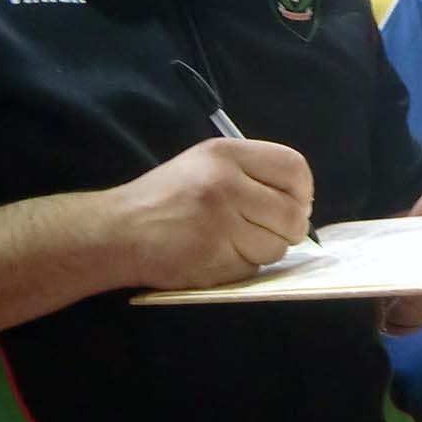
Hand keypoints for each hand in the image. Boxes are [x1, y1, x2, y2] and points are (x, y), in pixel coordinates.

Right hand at [114, 137, 312, 289]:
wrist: (117, 230)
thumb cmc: (166, 197)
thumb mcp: (205, 163)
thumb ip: (251, 173)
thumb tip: (300, 201)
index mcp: (226, 153)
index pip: (294, 167)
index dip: (303, 191)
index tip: (294, 203)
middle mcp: (225, 183)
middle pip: (293, 213)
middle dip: (288, 228)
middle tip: (268, 231)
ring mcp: (219, 222)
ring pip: (277, 246)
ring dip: (263, 250)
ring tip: (235, 242)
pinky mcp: (212, 257)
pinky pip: (253, 268)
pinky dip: (243, 267)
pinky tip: (219, 256)